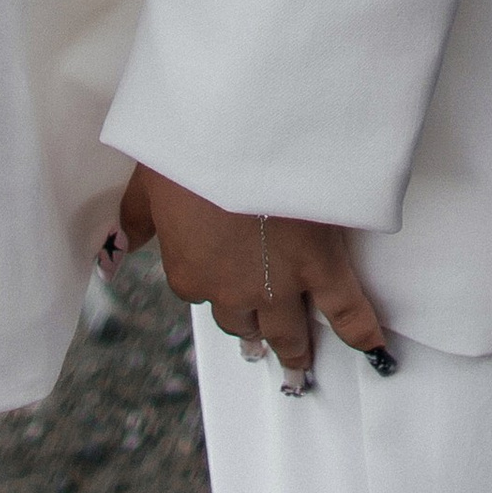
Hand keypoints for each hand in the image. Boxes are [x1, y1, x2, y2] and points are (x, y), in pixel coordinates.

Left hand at [114, 163, 392, 391]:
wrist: (239, 129)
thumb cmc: (189, 147)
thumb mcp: (150, 181)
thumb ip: (136, 220)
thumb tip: (120, 247)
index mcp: (187, 271)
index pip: (196, 288)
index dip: (210, 278)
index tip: (221, 270)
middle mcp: (231, 289)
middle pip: (241, 319)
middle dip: (250, 330)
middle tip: (260, 344)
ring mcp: (277, 281)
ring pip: (286, 328)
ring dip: (293, 347)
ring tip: (300, 362)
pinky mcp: (319, 262)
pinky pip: (344, 306)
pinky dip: (359, 329)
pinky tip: (372, 347)